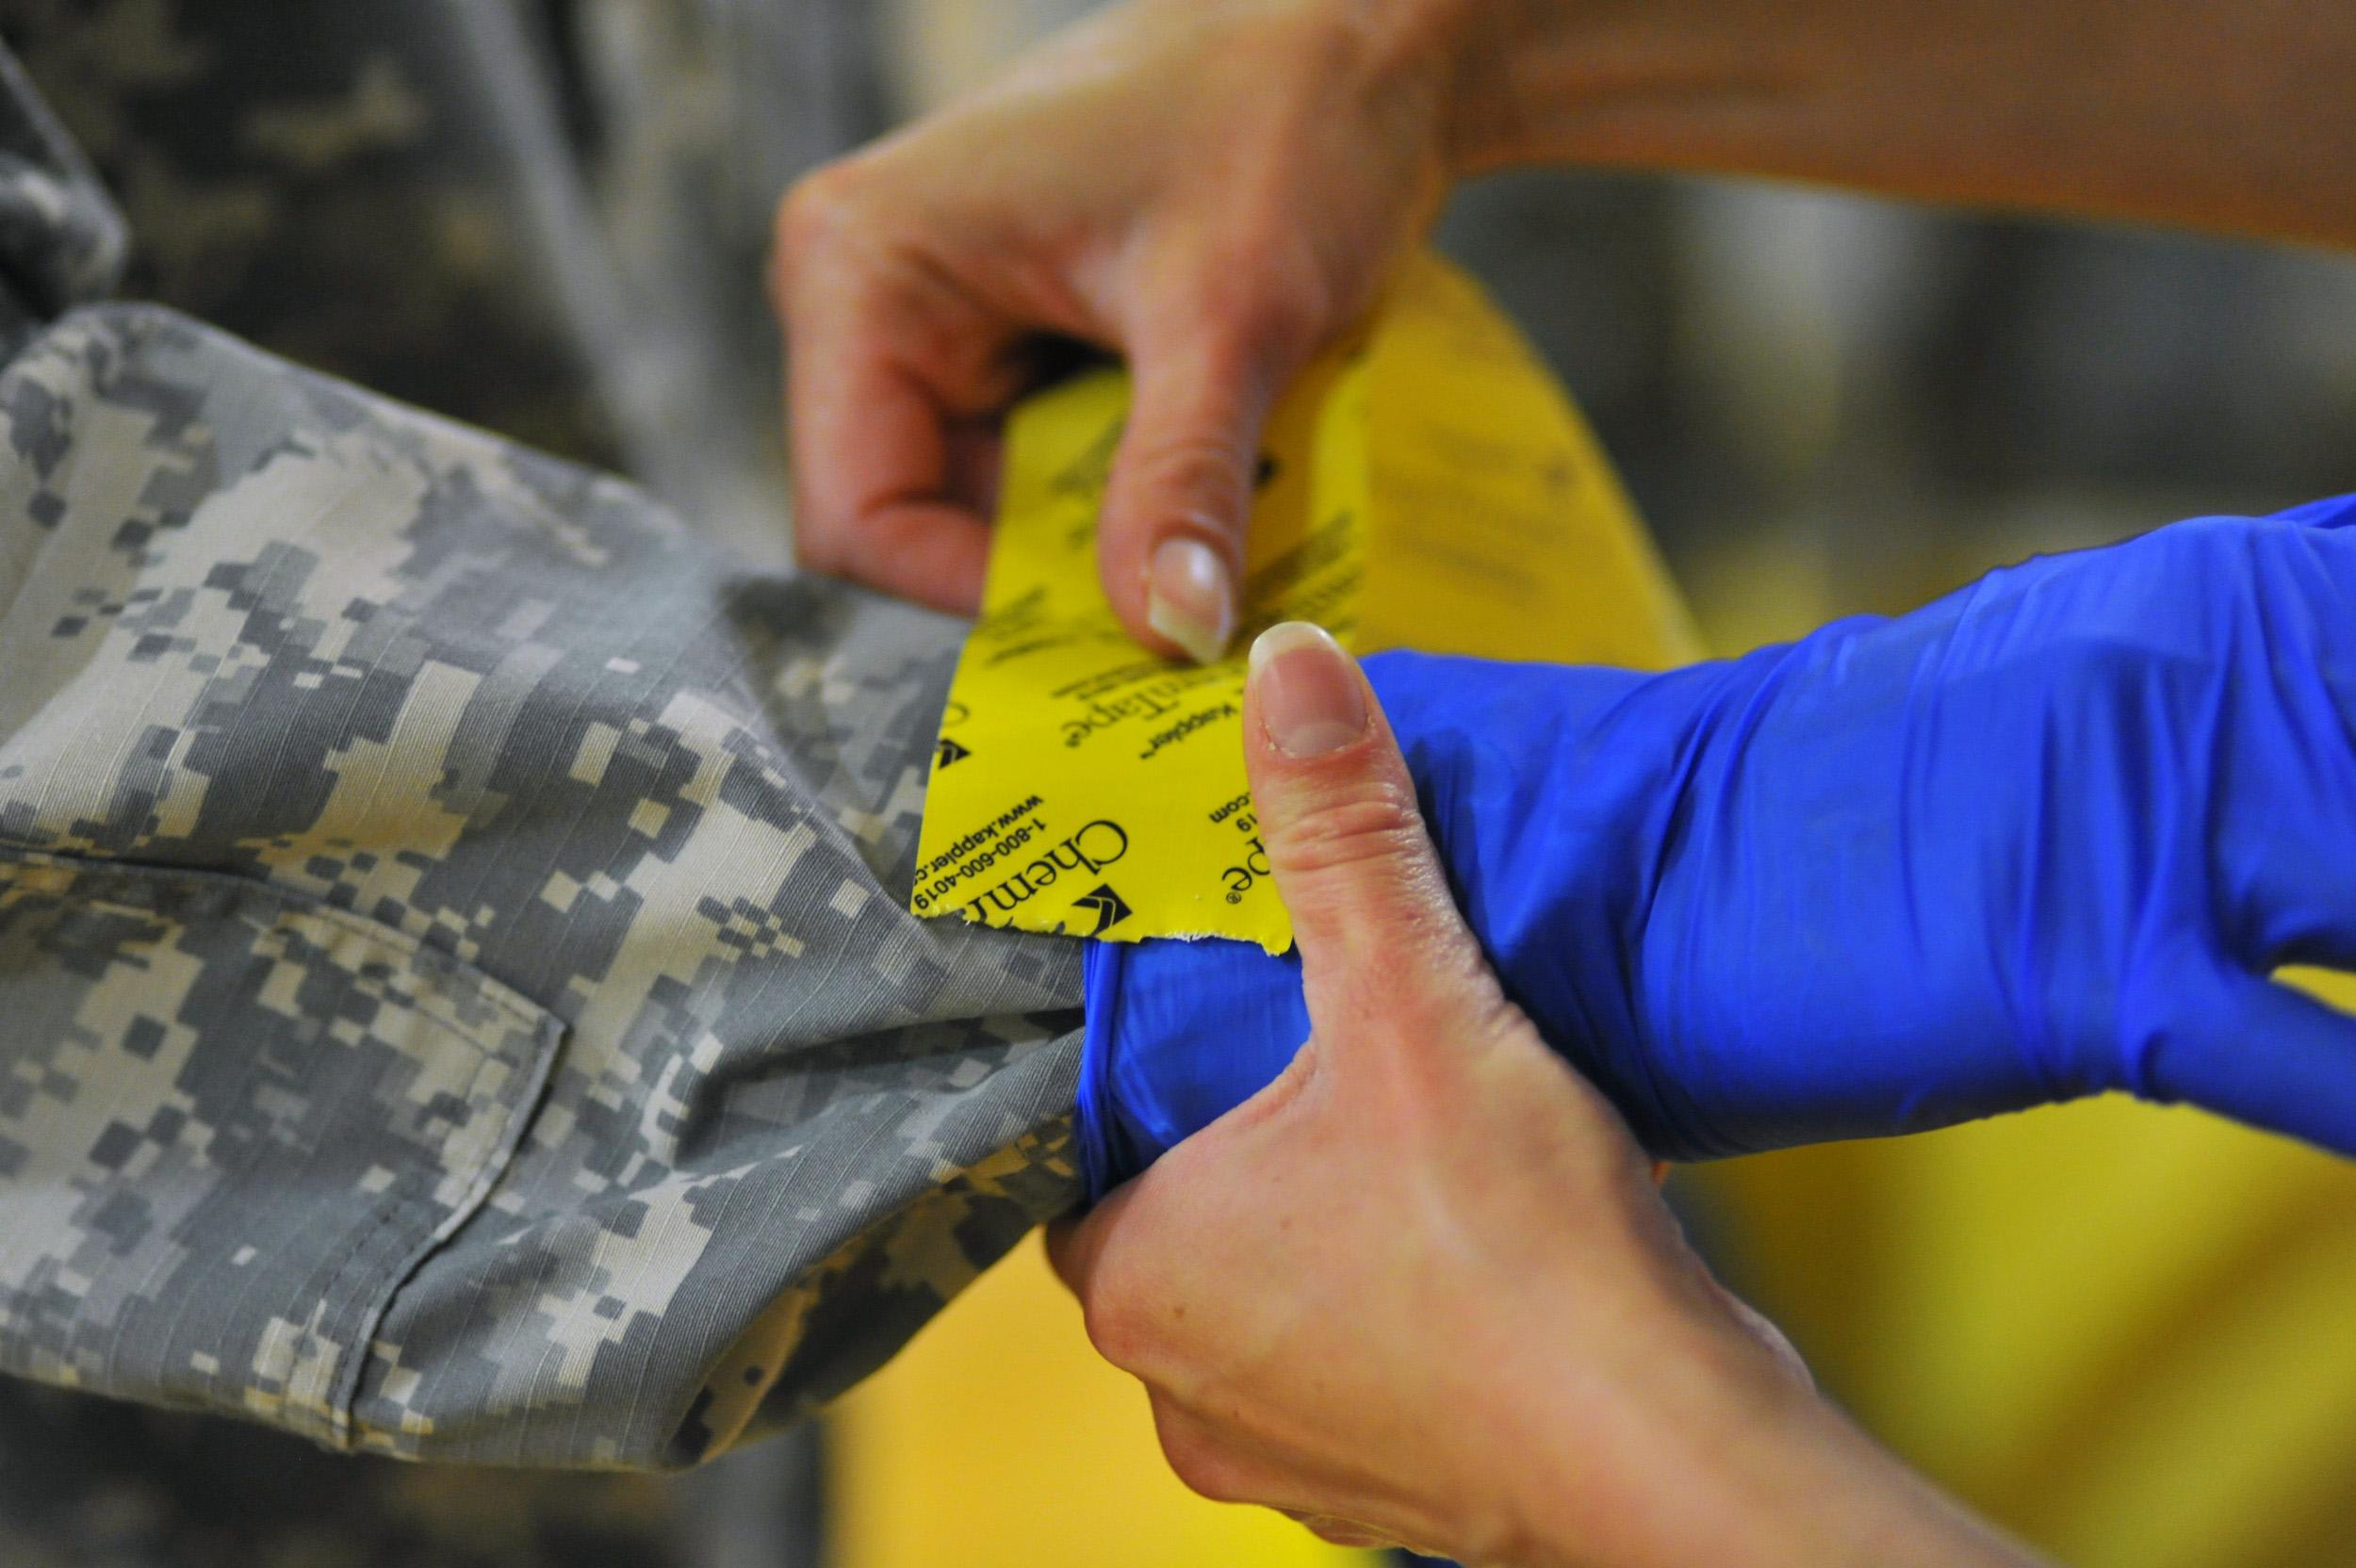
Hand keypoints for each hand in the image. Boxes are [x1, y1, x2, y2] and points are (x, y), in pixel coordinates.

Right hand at [772, 0, 1462, 659]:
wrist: (1361, 30)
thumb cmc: (1281, 118)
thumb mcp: (1232, 316)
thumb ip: (1183, 480)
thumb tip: (1166, 637)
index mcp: (861, 269)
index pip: (856, 519)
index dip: (971, 602)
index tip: (1113, 635)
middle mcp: (869, 295)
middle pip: (911, 525)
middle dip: (1038, 587)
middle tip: (1169, 628)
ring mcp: (939, 317)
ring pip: (984, 511)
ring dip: (1091, 553)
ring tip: (1202, 562)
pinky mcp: (1010, 336)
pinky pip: (1038, 472)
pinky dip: (1118, 509)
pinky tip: (1199, 512)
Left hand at [1051, 623, 2041, 1566]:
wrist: (1672, 1463)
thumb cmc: (1520, 1257)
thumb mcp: (1416, 1007)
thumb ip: (1345, 836)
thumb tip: (1287, 670)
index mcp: (1140, 1278)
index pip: (1078, 1156)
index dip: (1143, 1077)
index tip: (1208, 1020)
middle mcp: (1185, 1390)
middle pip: (1176, 1221)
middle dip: (1243, 1143)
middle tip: (1317, 1055)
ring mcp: (1286, 1457)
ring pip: (1269, 1303)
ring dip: (1323, 1229)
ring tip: (1403, 1139)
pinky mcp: (1388, 1493)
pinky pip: (1357, 1369)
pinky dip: (1397, 1306)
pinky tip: (1473, 1240)